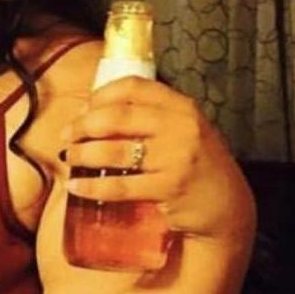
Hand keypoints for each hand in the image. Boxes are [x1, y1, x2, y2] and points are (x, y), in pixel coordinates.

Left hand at [60, 75, 254, 245]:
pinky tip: (75, 186)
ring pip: (113, 151)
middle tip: (66, 135)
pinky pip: (120, 186)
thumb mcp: (182, 130)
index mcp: (181, 106)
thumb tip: (90, 113)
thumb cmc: (194, 165)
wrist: (228, 207)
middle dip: (82, 125)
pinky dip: (92, 186)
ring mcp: (177, 158)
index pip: (132, 87)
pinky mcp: (170, 188)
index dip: (99, 95)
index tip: (82, 109)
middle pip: (116, 116)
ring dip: (82, 154)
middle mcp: (181, 127)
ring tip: (69, 157)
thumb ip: (149, 118)